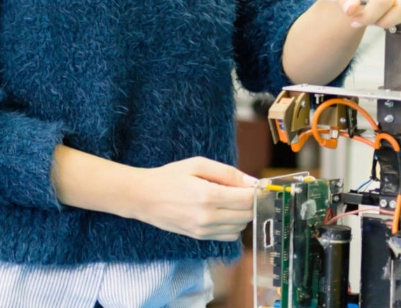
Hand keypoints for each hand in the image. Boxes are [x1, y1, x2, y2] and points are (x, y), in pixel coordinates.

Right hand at [125, 156, 256, 240]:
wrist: (143, 197)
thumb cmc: (169, 177)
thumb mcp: (197, 164)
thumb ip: (227, 172)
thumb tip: (252, 181)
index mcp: (208, 196)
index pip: (247, 200)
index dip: (256, 192)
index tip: (256, 185)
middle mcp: (208, 217)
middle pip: (247, 215)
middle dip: (249, 202)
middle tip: (240, 189)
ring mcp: (204, 230)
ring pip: (240, 228)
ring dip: (241, 214)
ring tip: (228, 200)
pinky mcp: (200, 237)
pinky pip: (229, 236)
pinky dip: (232, 225)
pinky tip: (222, 212)